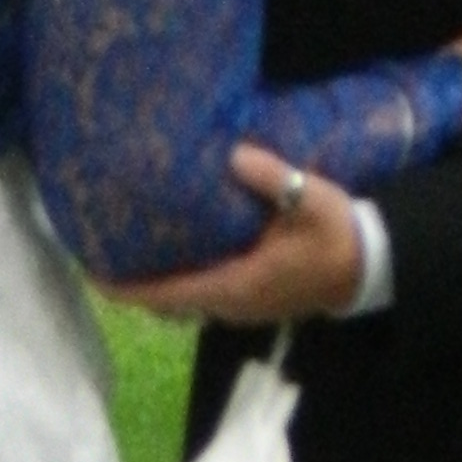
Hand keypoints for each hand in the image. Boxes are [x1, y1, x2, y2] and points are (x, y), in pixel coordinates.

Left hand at [101, 144, 364, 325]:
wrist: (370, 266)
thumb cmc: (337, 235)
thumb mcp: (311, 199)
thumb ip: (272, 178)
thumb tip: (234, 155)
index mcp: (237, 286)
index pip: (168, 295)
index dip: (128, 289)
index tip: (91, 274)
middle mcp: (231, 305)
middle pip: (167, 304)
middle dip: (133, 284)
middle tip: (101, 251)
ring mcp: (241, 307)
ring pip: (184, 302)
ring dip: (156, 283)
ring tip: (127, 249)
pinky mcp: (251, 299)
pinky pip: (201, 294)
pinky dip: (179, 279)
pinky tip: (172, 250)